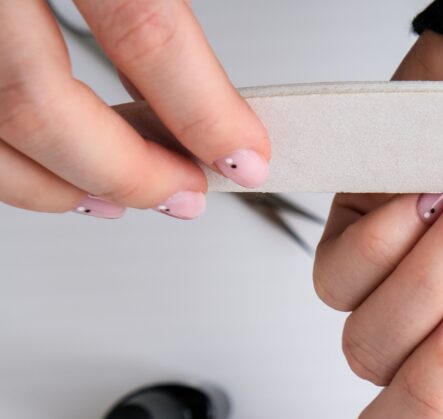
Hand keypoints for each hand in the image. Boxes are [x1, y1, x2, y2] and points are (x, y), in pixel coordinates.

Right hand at [0, 0, 268, 218]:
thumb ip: (149, 9)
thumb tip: (201, 91)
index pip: (144, 31)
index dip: (204, 110)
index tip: (245, 156)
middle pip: (42, 104)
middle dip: (128, 172)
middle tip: (187, 194)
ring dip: (59, 186)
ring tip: (122, 201)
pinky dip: (11, 165)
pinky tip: (50, 174)